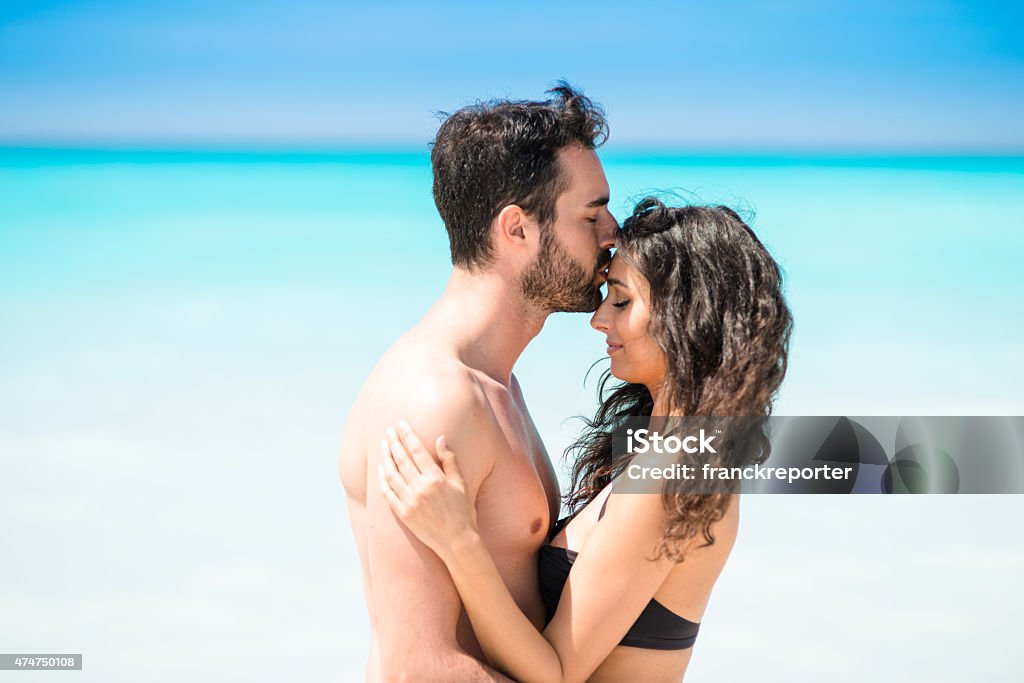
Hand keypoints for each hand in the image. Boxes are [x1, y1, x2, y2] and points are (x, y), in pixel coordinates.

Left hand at [378, 420, 477, 558]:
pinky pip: (388, 493)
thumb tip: (440, 438)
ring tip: (383, 446)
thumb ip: (449, 460)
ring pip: (392, 474)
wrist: (457, 541)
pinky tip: (380, 470)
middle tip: (388, 430)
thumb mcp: (460, 483)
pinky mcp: (403, 514)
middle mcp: (420, 488)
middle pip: (401, 459)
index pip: (417, 450)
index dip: (407, 435)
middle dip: (393, 442)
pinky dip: (383, 480)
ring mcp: (410, 501)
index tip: (401, 423)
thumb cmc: (463, 511)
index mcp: (435, 478)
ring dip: (385, 457)